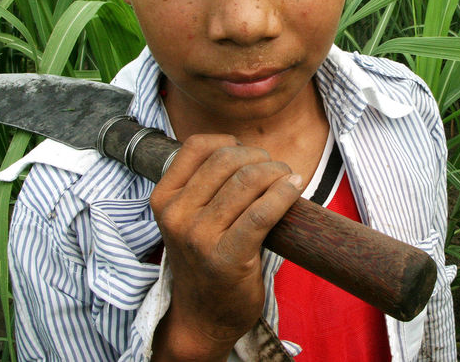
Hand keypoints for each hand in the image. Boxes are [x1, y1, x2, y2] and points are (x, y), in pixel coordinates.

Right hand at [149, 134, 304, 359]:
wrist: (202, 316)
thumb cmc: (205, 258)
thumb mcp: (189, 217)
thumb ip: (205, 183)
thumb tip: (248, 149)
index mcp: (164, 198)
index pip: (198, 146)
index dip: (232, 143)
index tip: (250, 157)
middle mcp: (176, 215)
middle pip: (228, 160)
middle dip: (260, 158)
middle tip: (277, 171)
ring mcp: (199, 237)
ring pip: (248, 181)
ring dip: (277, 173)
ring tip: (288, 180)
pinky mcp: (227, 257)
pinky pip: (262, 212)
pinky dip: (284, 194)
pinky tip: (295, 189)